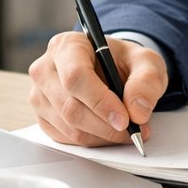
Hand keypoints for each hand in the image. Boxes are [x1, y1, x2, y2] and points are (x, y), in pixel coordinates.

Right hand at [27, 31, 168, 146]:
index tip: (124, 120)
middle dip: (105, 125)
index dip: (100, 102)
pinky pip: (66, 138)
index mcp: (67, 45)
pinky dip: (93, 141)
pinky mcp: (43, 117)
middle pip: (69, 106)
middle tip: (133, 130)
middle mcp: (46, 69)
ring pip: (68, 127)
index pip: (75, 76)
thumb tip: (138, 111)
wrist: (112, 69)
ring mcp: (40, 95)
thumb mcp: (146, 62)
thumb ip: (147, 81)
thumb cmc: (124, 62)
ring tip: (127, 131)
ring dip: (102, 136)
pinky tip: (109, 132)